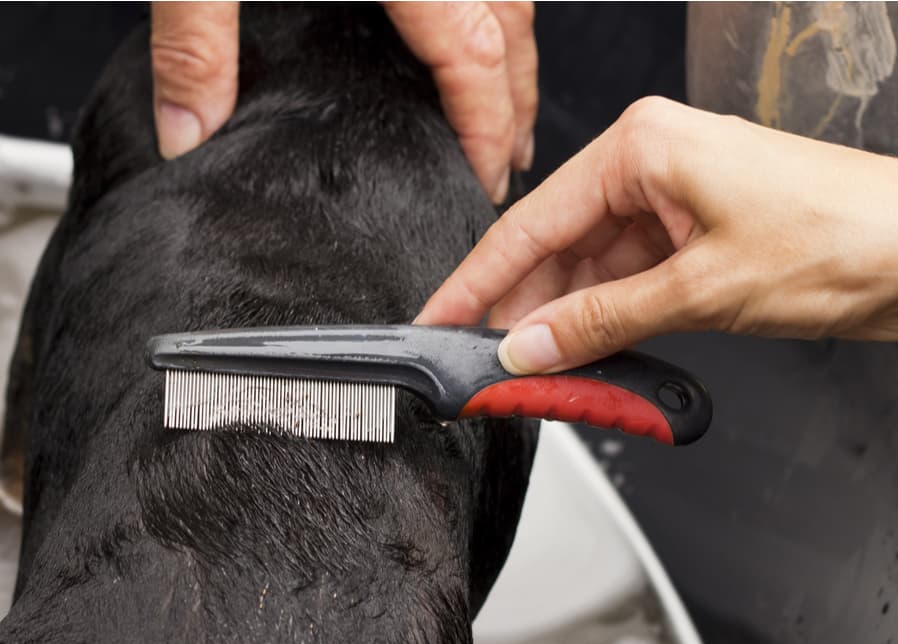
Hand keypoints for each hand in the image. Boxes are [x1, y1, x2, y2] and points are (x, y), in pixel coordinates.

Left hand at [150, 1, 536, 202]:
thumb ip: (196, 44)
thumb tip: (190, 133)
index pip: (470, 58)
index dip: (487, 129)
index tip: (488, 180)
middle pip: (509, 32)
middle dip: (514, 106)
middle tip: (506, 166)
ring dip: (512, 60)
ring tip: (502, 111)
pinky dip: (491, 14)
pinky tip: (467, 34)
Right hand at [416, 96, 897, 372]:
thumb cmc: (844, 239)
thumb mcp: (700, 291)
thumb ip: (602, 321)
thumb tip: (529, 345)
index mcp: (642, 149)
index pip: (531, 223)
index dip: (478, 280)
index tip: (441, 317)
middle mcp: (652, 165)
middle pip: (557, 247)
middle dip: (521, 310)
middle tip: (485, 366)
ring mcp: (676, 200)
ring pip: (591, 269)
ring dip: (564, 323)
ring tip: (531, 373)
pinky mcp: (697, 234)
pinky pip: (628, 280)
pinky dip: (606, 321)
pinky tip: (583, 356)